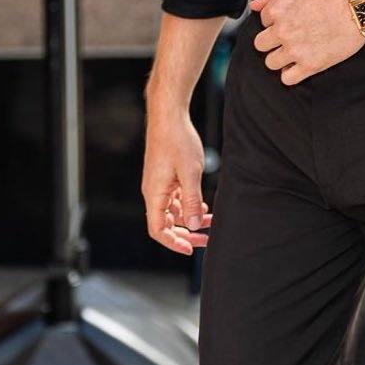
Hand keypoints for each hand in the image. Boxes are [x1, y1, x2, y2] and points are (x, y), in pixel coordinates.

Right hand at [142, 109, 212, 255]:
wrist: (169, 115)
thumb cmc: (178, 140)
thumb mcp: (190, 172)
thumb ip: (192, 200)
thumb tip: (193, 224)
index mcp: (155, 194)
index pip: (158, 230)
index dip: (173, 242)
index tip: (190, 249)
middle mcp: (153, 192)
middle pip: (166, 223)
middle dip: (185, 233)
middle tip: (205, 240)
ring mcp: (159, 184)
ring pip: (172, 211)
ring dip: (189, 217)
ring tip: (210, 221)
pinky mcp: (165, 176)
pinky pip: (174, 198)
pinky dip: (187, 204)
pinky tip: (202, 204)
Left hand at [251, 0, 364, 84]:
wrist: (358, 8)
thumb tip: (255, 6)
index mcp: (279, 10)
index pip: (262, 21)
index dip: (275, 21)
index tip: (289, 21)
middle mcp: (283, 31)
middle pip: (260, 44)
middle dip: (271, 41)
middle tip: (287, 38)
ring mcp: (296, 50)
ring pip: (270, 63)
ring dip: (280, 58)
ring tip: (294, 51)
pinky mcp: (310, 65)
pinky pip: (287, 79)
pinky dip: (291, 74)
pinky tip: (299, 65)